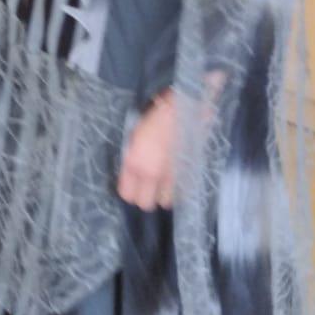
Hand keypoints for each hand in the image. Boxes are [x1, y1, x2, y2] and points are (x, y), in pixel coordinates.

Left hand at [118, 90, 176, 211]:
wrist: (180, 110)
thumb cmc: (153, 119)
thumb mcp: (133, 138)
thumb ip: (131, 159)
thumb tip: (131, 172)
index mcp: (134, 163)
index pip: (126, 194)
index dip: (128, 192)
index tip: (131, 187)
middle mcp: (151, 174)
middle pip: (145, 204)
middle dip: (144, 198)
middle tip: (146, 188)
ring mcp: (171, 176)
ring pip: (165, 202)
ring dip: (162, 195)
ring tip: (162, 184)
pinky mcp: (187, 173)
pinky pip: (181, 192)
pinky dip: (178, 189)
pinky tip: (175, 178)